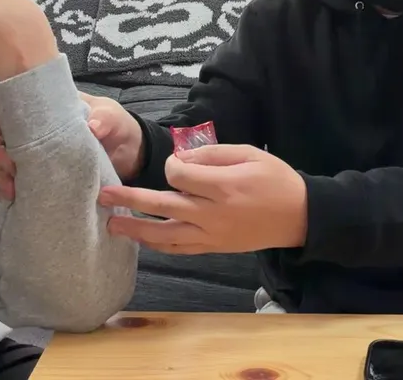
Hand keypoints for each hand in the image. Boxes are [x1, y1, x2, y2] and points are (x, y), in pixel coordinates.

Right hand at [0, 92, 142, 199]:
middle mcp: (40, 128)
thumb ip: (104, 119)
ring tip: (10, 191)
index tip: (2, 139)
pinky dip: (14, 186)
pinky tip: (13, 197)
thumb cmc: (119, 126)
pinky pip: (22, 176)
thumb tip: (91, 126)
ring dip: (3, 173)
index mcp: (51, 108)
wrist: (133, 154)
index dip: (1, 122)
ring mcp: (41, 150)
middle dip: (0, 154)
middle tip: (10, 172)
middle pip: (5, 136)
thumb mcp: (113, 118)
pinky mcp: (46, 171)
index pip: (15, 108)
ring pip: (8, 158)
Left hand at [97, 144, 307, 254]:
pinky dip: (158, 244)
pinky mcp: (213, 248)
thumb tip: (179, 158)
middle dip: (130, 199)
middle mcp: (212, 214)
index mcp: (222, 186)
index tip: (179, 161)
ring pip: (165, 235)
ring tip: (111, 224)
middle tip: (103, 195)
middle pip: (162, 206)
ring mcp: (212, 235)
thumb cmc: (275, 179)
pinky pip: (179, 248)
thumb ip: (211, 154)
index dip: (172, 164)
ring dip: (135, 229)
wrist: (299, 216)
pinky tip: (141, 239)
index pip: (178, 174)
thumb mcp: (248, 153)